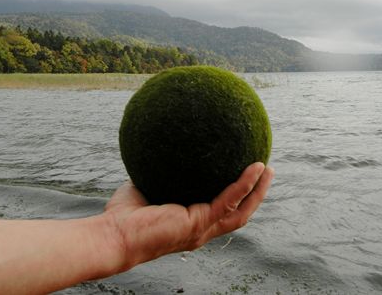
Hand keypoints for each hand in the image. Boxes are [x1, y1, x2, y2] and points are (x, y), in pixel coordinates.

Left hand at [104, 162, 273, 270]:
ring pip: (242, 211)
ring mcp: (202, 229)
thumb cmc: (124, 216)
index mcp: (191, 224)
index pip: (221, 212)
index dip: (237, 197)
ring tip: (268, 169)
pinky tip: (254, 168)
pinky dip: (244, 185)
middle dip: (255, 195)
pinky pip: (229, 201)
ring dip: (257, 190)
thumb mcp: (147, 186)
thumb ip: (160, 172)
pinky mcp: (198, 223)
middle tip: (266, 172)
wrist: (113, 235)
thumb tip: (162, 147)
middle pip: (240, 214)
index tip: (246, 177)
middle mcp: (201, 230)